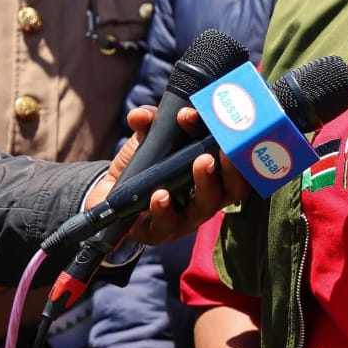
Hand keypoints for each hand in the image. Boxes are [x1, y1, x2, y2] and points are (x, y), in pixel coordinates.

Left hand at [88, 106, 249, 245]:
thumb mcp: (149, 142)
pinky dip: (165, 209)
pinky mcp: (163, 231)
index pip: (234, 158)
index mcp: (215, 173)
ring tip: (200, 163)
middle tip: (225, 148)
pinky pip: (168, 224)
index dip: (232, 140)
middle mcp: (209, 197)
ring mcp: (189, 216)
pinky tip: (160, 195)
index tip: (224, 122)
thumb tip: (142, 115)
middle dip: (232, 167)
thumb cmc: (145, 167)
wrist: (113, 199)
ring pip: (207, 205)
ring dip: (206, 183)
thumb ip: (149, 125)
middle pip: (234, 187)